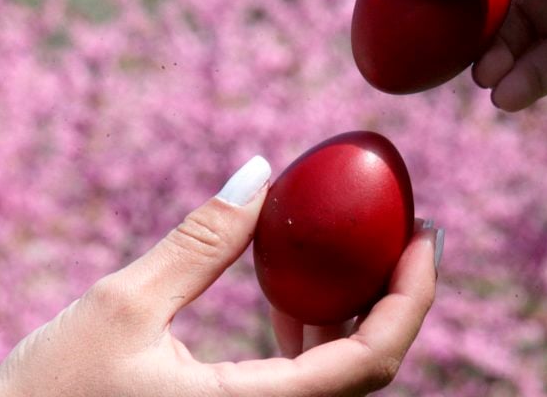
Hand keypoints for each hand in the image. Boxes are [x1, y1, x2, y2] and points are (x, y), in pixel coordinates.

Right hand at [0, 156, 439, 396]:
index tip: (426, 232)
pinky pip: (301, 387)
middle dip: (395, 297)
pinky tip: (287, 299)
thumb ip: (200, 242)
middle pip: (368, 371)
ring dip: (353, 315)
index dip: (413, 295)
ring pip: (336, 381)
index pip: (371, 361)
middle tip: (401, 229)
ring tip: (345, 254)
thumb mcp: (121, 307)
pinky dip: (311, 338)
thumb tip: (260, 172)